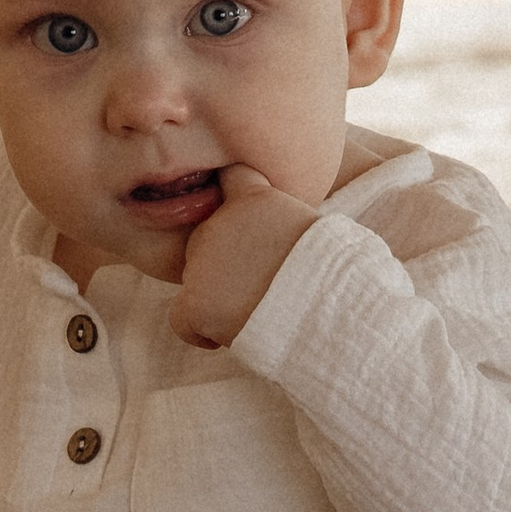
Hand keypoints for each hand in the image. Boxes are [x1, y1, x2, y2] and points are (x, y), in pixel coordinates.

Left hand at [172, 164, 319, 348]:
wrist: (329, 309)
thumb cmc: (329, 277)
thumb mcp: (308, 231)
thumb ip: (273, 226)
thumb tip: (261, 246)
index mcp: (253, 197)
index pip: (230, 178)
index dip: (231, 199)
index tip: (245, 223)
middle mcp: (220, 221)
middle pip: (204, 242)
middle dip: (223, 265)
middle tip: (259, 288)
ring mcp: (203, 261)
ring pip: (195, 281)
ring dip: (218, 298)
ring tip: (256, 310)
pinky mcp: (194, 300)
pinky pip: (181, 320)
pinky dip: (201, 332)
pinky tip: (231, 333)